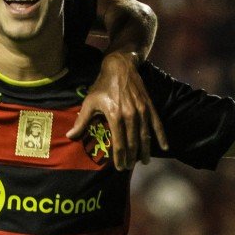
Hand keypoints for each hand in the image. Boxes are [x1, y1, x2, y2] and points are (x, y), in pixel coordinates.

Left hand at [66, 52, 168, 169]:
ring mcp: (142, 111)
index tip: (120, 167)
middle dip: (131, 157)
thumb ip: (81, 121)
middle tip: (129, 167)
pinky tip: (164, 147)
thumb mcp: (89, 102)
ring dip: (145, 151)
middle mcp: (130, 115)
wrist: (120, 67)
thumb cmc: (102, 85)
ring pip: (145, 136)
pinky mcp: (149, 106)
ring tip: (143, 162)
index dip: (120, 158)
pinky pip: (157, 124)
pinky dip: (161, 136)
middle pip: (133, 143)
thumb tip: (70, 136)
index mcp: (115, 116)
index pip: (119, 144)